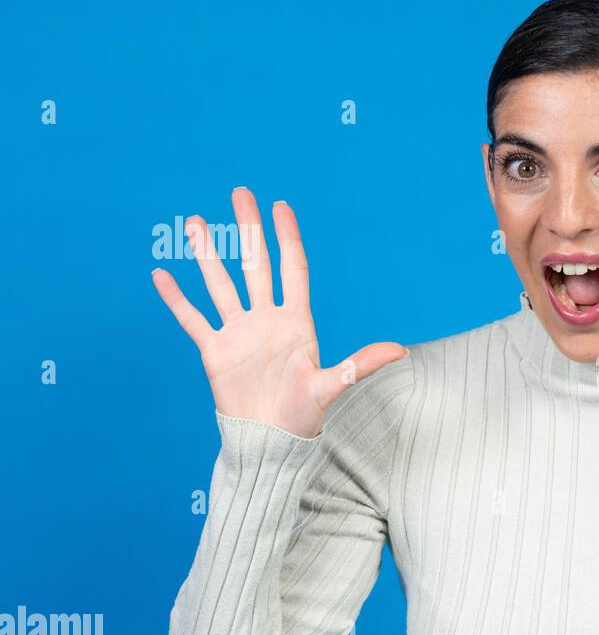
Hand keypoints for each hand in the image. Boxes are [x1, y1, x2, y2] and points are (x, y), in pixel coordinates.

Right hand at [151, 187, 407, 439]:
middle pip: (255, 265)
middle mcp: (266, 320)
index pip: (292, 269)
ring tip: (195, 222)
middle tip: (240, 193)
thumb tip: (401, 351)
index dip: (287, 238)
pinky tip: (161, 274)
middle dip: (248, 230)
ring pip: (220, 284)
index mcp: (296, 322)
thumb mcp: (332, 386)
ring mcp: (239, 333)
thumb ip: (360, 365)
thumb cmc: (304, 415)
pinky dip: (177, 299)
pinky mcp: (215, 351)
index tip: (280, 206)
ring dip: (207, 254)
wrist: (270, 441)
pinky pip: (193, 319)